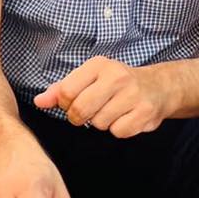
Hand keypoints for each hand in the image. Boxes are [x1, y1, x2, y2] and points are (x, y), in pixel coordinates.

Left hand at [35, 56, 169, 138]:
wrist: (159, 86)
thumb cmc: (116, 83)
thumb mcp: (88, 78)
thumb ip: (61, 89)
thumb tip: (39, 102)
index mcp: (98, 65)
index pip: (66, 92)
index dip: (65, 104)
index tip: (72, 103)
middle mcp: (116, 77)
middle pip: (80, 110)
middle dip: (79, 117)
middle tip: (89, 113)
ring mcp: (133, 94)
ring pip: (99, 124)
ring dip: (102, 123)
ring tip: (112, 111)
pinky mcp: (146, 112)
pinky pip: (119, 132)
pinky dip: (119, 130)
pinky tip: (125, 118)